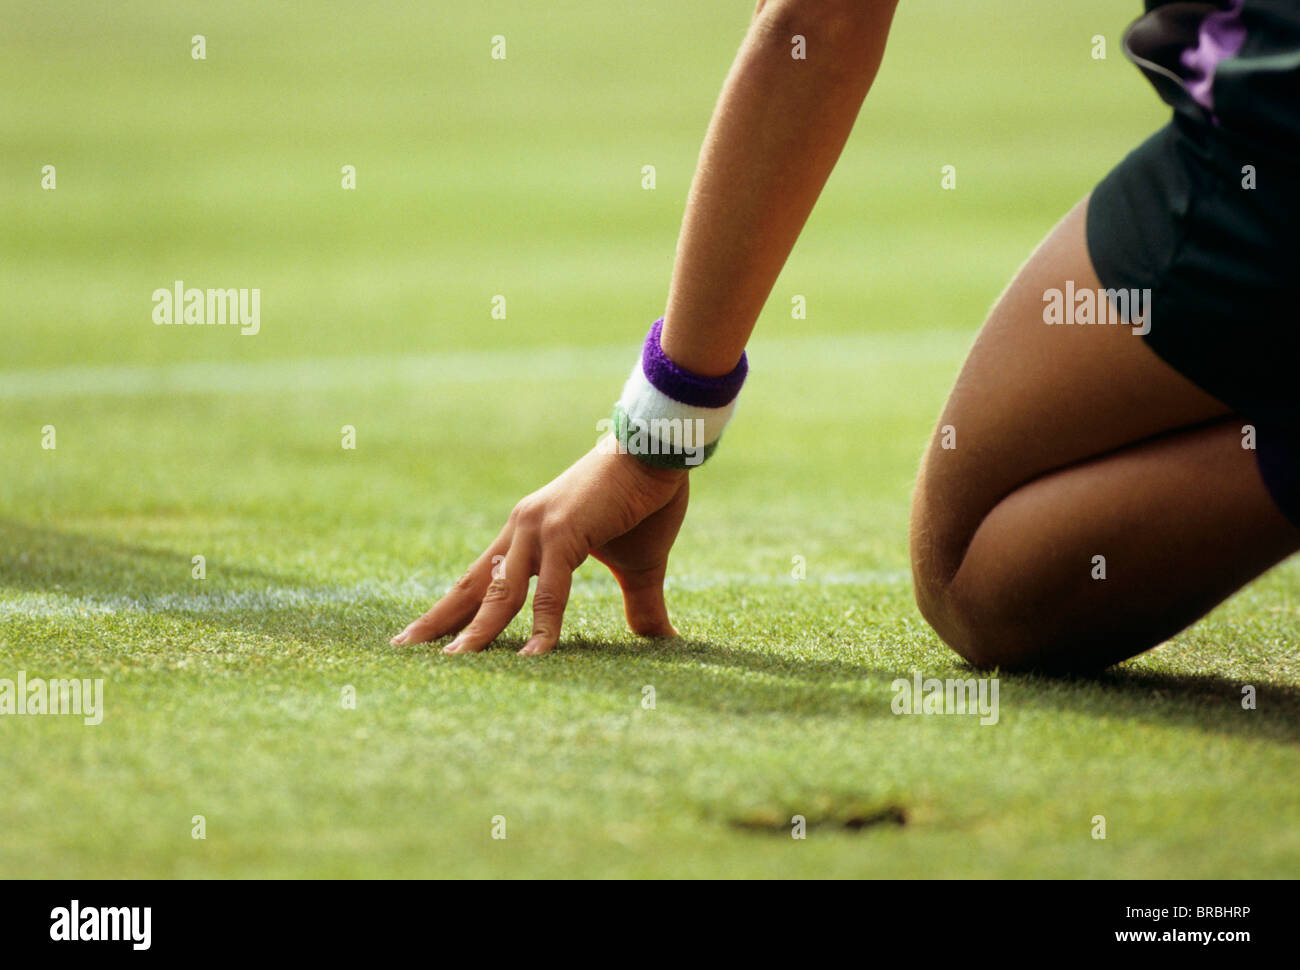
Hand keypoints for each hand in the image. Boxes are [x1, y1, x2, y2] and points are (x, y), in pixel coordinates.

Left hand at [391, 443, 689, 654]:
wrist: (659, 449)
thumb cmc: (646, 500)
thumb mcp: (637, 565)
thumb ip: (640, 604)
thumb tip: (663, 640)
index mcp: (529, 533)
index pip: (481, 579)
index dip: (452, 609)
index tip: (422, 635)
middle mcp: (523, 530)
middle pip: (473, 585)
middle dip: (440, 621)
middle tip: (401, 650)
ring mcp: (538, 529)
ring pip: (500, 593)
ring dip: (477, 632)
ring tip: (451, 666)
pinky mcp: (564, 532)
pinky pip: (548, 591)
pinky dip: (542, 626)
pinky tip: (533, 657)